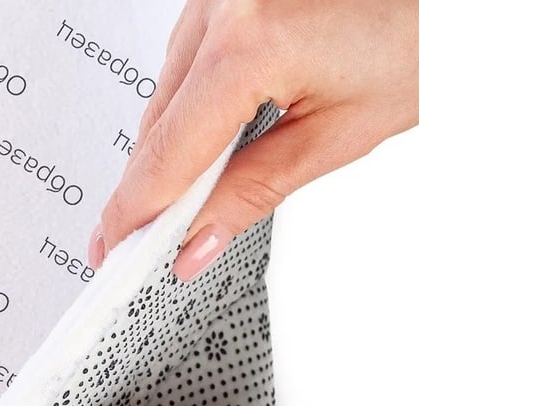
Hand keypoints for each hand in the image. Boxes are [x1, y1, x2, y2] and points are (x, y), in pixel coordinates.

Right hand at [88, 0, 418, 281]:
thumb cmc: (420, 39)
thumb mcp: (340, 134)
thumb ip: (255, 191)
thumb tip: (198, 241)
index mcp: (249, 42)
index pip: (167, 153)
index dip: (136, 213)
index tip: (115, 251)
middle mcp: (222, 5)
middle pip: (155, 123)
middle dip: (150, 188)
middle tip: (148, 244)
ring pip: (164, 89)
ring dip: (170, 145)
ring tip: (186, 198)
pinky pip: (184, 57)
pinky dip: (189, 102)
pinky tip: (206, 135)